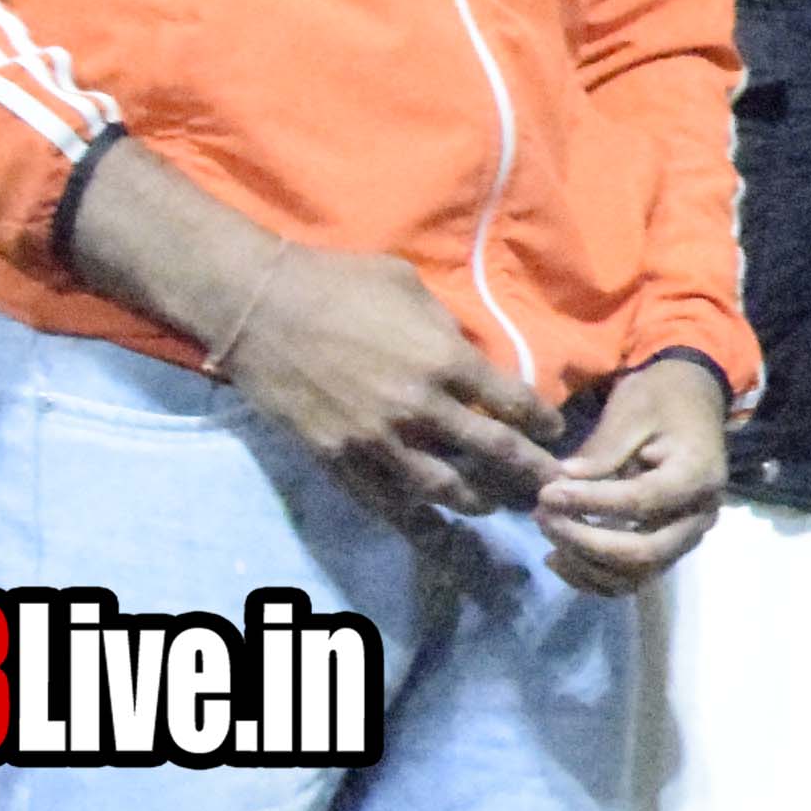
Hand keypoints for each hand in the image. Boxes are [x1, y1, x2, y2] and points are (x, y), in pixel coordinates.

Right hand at [220, 246, 562, 521]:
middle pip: (494, 454)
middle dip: (530, 473)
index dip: (542, 422)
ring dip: (478, 501)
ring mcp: (377, 440)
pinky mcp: (338, 459)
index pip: (515, 403)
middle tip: (551, 486)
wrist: (257, 306)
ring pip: (445, 489)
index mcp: (445, 360)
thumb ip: (446, 328)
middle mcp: (420, 408)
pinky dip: (416, 521)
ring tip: (492, 504)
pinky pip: (386, 502)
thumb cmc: (336, 282)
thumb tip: (469, 355)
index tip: (552, 432)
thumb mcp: (409, 286)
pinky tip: (435, 528)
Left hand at [535, 354, 733, 597]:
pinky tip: (558, 556)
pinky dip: (592, 577)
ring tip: (548, 529)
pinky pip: (631, 580)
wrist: (692, 404)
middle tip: (542, 515)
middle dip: (585, 541)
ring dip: (584, 563)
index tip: (547, 492)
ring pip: (636, 575)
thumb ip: (603, 448)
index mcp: (698, 475)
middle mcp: (700, 516)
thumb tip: (565, 480)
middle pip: (644, 553)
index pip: (643, 502)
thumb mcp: (633, 408)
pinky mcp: (668, 548)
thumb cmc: (662, 400)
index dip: (592, 502)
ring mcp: (686, 537)